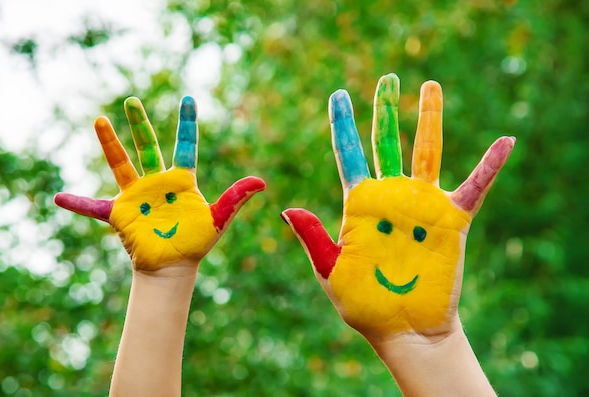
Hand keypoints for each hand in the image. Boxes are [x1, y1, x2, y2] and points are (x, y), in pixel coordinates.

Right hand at [55, 96, 264, 271]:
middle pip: (147, 146)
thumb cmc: (195, 243)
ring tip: (99, 120)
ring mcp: (136, 195)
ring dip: (110, 144)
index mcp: (181, 180)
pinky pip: (94, 207)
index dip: (187, 123)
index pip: (185, 145)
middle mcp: (157, 182)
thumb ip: (235, 198)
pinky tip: (58, 198)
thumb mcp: (217, 219)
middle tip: (133, 100)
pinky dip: (77, 203)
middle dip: (140, 123)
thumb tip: (261, 182)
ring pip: (121, 163)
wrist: (173, 267)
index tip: (188, 98)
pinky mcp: (120, 213)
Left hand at [282, 74, 513, 341]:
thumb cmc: (364, 305)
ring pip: (427, 152)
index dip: (343, 125)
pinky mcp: (451, 221)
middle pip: (387, 143)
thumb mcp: (331, 271)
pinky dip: (489, 166)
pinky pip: (474, 187)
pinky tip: (505, 142)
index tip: (337, 96)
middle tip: (387, 78)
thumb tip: (287, 208)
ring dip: (429, 119)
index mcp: (359, 206)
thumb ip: (314, 238)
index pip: (349, 155)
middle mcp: (390, 197)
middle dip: (386, 110)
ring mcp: (421, 206)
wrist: (403, 330)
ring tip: (429, 86)